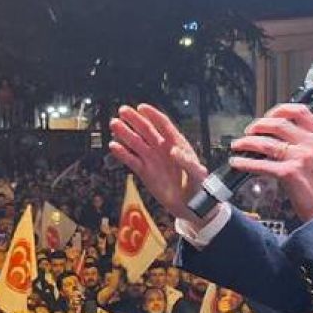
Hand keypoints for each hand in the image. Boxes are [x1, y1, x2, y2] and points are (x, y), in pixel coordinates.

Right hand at [108, 104, 208, 221]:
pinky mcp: (145, 172)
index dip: (153, 115)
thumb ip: (187, 161)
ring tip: (114, 124)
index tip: (141, 108)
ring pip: (136, 143)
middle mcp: (162, 149)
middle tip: (122, 111)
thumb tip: (174, 151)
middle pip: (147, 130)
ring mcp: (152, 159)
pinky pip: (132, 160)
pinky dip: (123, 154)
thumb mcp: (198, 174)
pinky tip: (114, 146)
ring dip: (125, 133)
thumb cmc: (198, 187)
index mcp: (177, 143)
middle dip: (135, 120)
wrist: (189, 205)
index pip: (164, 125)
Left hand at [229, 104, 312, 220]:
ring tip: (238, 145)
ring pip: (265, 142)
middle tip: (249, 131)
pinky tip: (237, 163)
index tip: (268, 116)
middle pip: (278, 124)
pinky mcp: (289, 173)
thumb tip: (281, 137)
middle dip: (258, 125)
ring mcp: (300, 158)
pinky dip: (245, 163)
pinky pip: (261, 164)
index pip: (299, 111)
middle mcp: (311, 144)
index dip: (279, 110)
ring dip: (246, 142)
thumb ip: (308, 144)